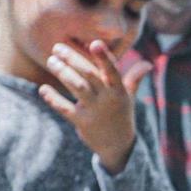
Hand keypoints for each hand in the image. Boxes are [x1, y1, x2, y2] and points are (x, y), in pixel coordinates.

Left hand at [38, 40, 149, 173]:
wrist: (118, 147)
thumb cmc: (121, 116)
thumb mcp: (129, 97)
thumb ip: (134, 78)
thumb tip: (148, 64)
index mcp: (119, 90)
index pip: (112, 71)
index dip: (104, 57)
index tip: (94, 43)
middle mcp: (107, 99)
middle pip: (89, 75)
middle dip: (73, 59)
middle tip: (57, 47)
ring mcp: (94, 112)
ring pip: (77, 88)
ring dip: (63, 73)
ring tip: (51, 61)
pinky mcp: (82, 123)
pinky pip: (65, 109)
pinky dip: (53, 99)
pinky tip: (42, 89)